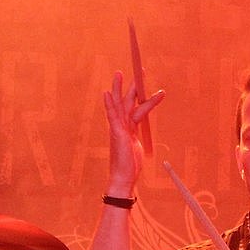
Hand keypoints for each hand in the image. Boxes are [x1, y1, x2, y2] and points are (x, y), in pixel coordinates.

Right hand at [103, 71, 163, 193]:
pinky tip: (107, 93)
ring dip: (119, 89)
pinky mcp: (116, 134)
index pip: (135, 107)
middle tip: (132, 70)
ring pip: (119, 105)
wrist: (123, 178)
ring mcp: (118, 129)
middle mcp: (122, 126)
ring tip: (119, 73)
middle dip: (130, 86)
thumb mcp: (135, 146)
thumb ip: (135, 136)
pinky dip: (110, 104)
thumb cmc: (130, 165)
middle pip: (126, 102)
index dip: (139, 95)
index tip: (142, 82)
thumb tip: (137, 135)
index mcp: (128, 127)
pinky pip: (113, 116)